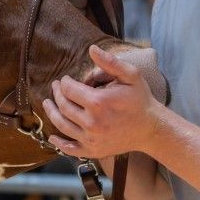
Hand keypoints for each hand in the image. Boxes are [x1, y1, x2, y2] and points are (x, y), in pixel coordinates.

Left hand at [43, 45, 162, 157]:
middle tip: (55, 87)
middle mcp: (91, 122)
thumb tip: (91, 49)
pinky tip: (53, 136)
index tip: (65, 79)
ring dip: (52, 113)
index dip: (64, 82)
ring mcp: (91, 138)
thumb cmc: (141, 99)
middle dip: (56, 94)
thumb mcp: (131, 75)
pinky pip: (70, 148)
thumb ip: (110, 62)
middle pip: (63, 106)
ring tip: (48, 104)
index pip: (69, 89)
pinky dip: (59, 143)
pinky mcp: (93, 150)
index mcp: (98, 102)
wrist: (151, 128)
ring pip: (62, 125)